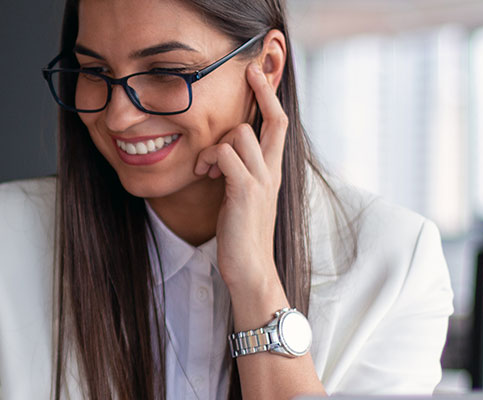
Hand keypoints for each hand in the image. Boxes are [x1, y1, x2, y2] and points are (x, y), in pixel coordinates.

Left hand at [194, 63, 287, 296]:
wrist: (250, 269)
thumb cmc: (241, 235)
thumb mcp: (243, 196)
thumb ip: (238, 172)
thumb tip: (221, 152)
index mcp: (272, 171)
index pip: (279, 126)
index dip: (271, 98)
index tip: (261, 74)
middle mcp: (272, 171)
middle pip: (273, 120)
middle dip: (261, 91)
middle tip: (248, 72)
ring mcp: (261, 180)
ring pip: (240, 134)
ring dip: (215, 144)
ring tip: (205, 167)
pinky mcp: (245, 190)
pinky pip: (224, 154)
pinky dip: (208, 158)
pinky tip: (203, 174)